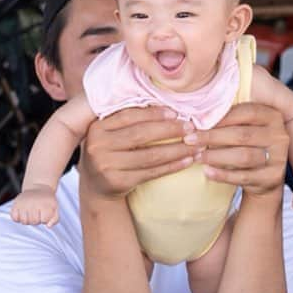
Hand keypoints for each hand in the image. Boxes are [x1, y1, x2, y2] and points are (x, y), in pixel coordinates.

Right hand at [11, 185, 59, 226]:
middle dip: (37, 220)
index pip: (44, 220)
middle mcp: (33, 203)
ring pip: (24, 221)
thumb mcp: (54, 208)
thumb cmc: (47, 201)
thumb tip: (48, 226)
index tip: (45, 212)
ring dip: (28, 220)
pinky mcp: (15, 204)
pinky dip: (18, 218)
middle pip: (34, 222)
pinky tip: (23, 213)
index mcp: (44, 203)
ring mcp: (23, 203)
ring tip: (31, 214)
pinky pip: (14, 218)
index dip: (45, 219)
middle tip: (38, 213)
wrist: (38, 187)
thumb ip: (54, 219)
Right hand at [79, 107, 198, 199]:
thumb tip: (167, 106)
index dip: (154, 113)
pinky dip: (172, 166)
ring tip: (196, 146)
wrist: (97, 187)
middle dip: (170, 130)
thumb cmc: (111, 153)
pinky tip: (187, 161)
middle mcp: (98, 146)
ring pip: (150, 155)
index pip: (129, 116)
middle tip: (191, 128)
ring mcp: (107, 166)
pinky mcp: (118, 182)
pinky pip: (152, 173)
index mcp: (97, 128)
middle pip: (141, 134)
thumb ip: (129, 120)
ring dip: (177, 150)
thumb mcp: (111, 134)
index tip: (176, 113)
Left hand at [189, 102, 288, 195]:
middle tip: (189, 140)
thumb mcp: (243, 127)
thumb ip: (228, 119)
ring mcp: (278, 158)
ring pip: (243, 156)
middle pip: (242, 135)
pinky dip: (222, 175)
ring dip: (216, 156)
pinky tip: (207, 171)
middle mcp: (279, 135)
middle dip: (212, 137)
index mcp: (272, 116)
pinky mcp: (272, 178)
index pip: (246, 112)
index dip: (220, 117)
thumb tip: (196, 117)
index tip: (197, 122)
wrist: (264, 177)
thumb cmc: (247, 145)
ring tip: (197, 156)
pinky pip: (243, 176)